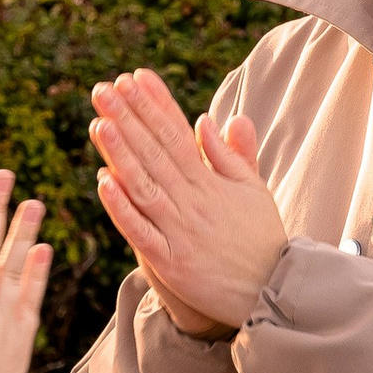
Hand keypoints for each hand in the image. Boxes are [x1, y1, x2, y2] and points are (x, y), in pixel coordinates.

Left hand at [88, 69, 286, 334]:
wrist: (273, 294)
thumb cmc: (261, 241)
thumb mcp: (254, 191)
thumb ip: (231, 155)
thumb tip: (210, 118)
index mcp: (212, 183)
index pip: (178, 135)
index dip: (155, 105)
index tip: (134, 77)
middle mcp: (195, 202)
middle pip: (157, 154)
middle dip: (129, 119)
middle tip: (103, 89)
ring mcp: (182, 232)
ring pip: (146, 186)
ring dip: (121, 154)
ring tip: (100, 122)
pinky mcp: (172, 263)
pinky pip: (142, 232)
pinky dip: (123, 208)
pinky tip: (103, 182)